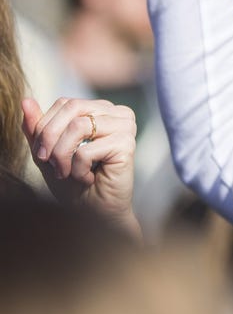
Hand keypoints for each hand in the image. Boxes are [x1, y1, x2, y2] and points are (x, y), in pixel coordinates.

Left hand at [21, 98, 141, 240]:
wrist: (95, 213)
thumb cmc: (73, 184)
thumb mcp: (47, 153)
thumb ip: (37, 128)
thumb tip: (25, 101)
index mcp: (101, 109)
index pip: (65, 102)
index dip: (45, 127)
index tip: (41, 154)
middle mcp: (117, 113)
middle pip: (72, 108)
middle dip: (50, 137)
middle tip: (48, 163)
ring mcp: (125, 127)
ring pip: (78, 126)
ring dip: (62, 155)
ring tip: (66, 173)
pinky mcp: (127, 145)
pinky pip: (86, 150)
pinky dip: (77, 169)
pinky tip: (88, 180)